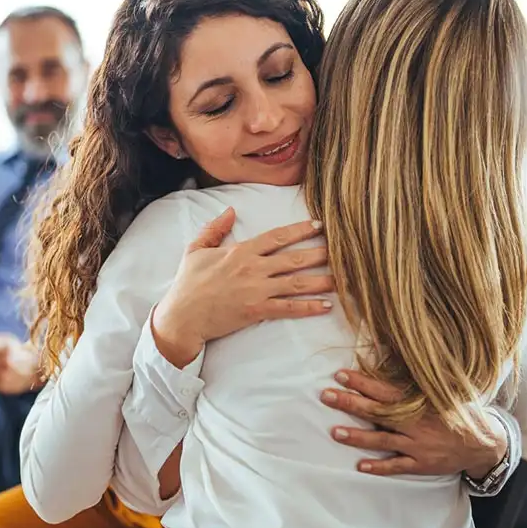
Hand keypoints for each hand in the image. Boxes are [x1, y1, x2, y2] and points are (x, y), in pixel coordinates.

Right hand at [152, 208, 333, 366]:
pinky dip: (309, 307)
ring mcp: (257, 291)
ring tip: (344, 277)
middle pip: (295, 258)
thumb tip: (230, 211)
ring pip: (297, 283)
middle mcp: (253, 268)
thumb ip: (214, 229)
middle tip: (343, 250)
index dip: (299, 230)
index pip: (277, 237)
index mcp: (240, 252)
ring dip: (323, 280)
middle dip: (321, 253)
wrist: (182, 316)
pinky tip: (326, 305)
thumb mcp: (195, 250)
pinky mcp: (257, 311)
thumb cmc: (188, 284)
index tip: (319, 226)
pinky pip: (289, 308)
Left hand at [322, 369, 507, 477]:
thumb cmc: (459, 412)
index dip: (362, 382)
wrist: (485, 444)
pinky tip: (360, 466)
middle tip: (326, 396)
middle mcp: (417, 423)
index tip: (340, 375)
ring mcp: (418, 445)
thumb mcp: (444, 390)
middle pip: (378, 412)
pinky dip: (379, 467)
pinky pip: (398, 467)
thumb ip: (419, 378)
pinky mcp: (422, 465)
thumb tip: (396, 351)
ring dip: (357, 437)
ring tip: (334, 432)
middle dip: (350, 403)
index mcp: (420, 403)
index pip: (385, 390)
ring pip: (383, 441)